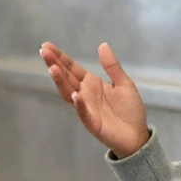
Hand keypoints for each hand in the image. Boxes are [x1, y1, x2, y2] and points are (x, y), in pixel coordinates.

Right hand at [40, 42, 149, 158]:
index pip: (72, 69)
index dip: (60, 58)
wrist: (137, 135)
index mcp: (92, 84)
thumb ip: (112, 66)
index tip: (46, 46)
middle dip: (54, 64)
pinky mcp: (93, 123)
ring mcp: (86, 108)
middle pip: (66, 78)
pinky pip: (84, 113)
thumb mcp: (124, 84)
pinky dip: (79, 105)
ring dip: (60, 82)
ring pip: (69, 93)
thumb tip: (102, 45)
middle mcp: (85, 94)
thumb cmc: (129, 110)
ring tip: (53, 68)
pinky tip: (76, 95)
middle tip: (43, 52)